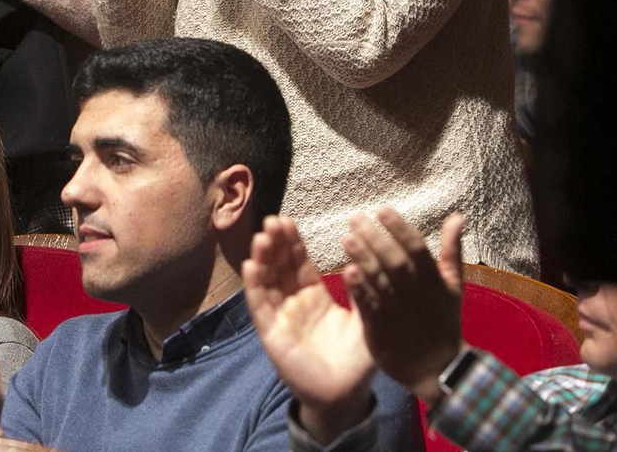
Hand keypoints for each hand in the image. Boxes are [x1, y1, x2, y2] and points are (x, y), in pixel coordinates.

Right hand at [243, 216, 374, 444]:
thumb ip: (363, 290)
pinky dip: (254, 287)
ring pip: (267, 282)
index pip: (299, 263)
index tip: (287, 219)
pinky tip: (250, 266)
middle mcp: (293, 303)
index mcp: (314, 297)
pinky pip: (260, 307)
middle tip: (272, 220)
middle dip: (274, 243)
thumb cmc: (356, 360)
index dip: (292, 242)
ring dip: (262, 259)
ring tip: (261, 237)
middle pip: (279, 267)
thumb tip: (364, 257)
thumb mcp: (365, 318)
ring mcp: (280, 317)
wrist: (346, 397)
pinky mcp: (271, 334)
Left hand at [342, 209, 464, 404]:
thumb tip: (457, 217)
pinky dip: (360, 290)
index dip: (400, 229)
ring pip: (381, 283)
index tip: (383, 209)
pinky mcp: (382, 331)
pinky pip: (370, 307)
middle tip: (355, 218)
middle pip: (396, 263)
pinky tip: (346, 272)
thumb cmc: (442, 321)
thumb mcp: (453, 286)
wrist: (436, 369)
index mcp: (435, 282)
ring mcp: (400, 314)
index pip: (418, 249)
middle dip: (376, 239)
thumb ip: (452, 251)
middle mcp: (418, 296)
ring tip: (346, 239)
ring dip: (364, 260)